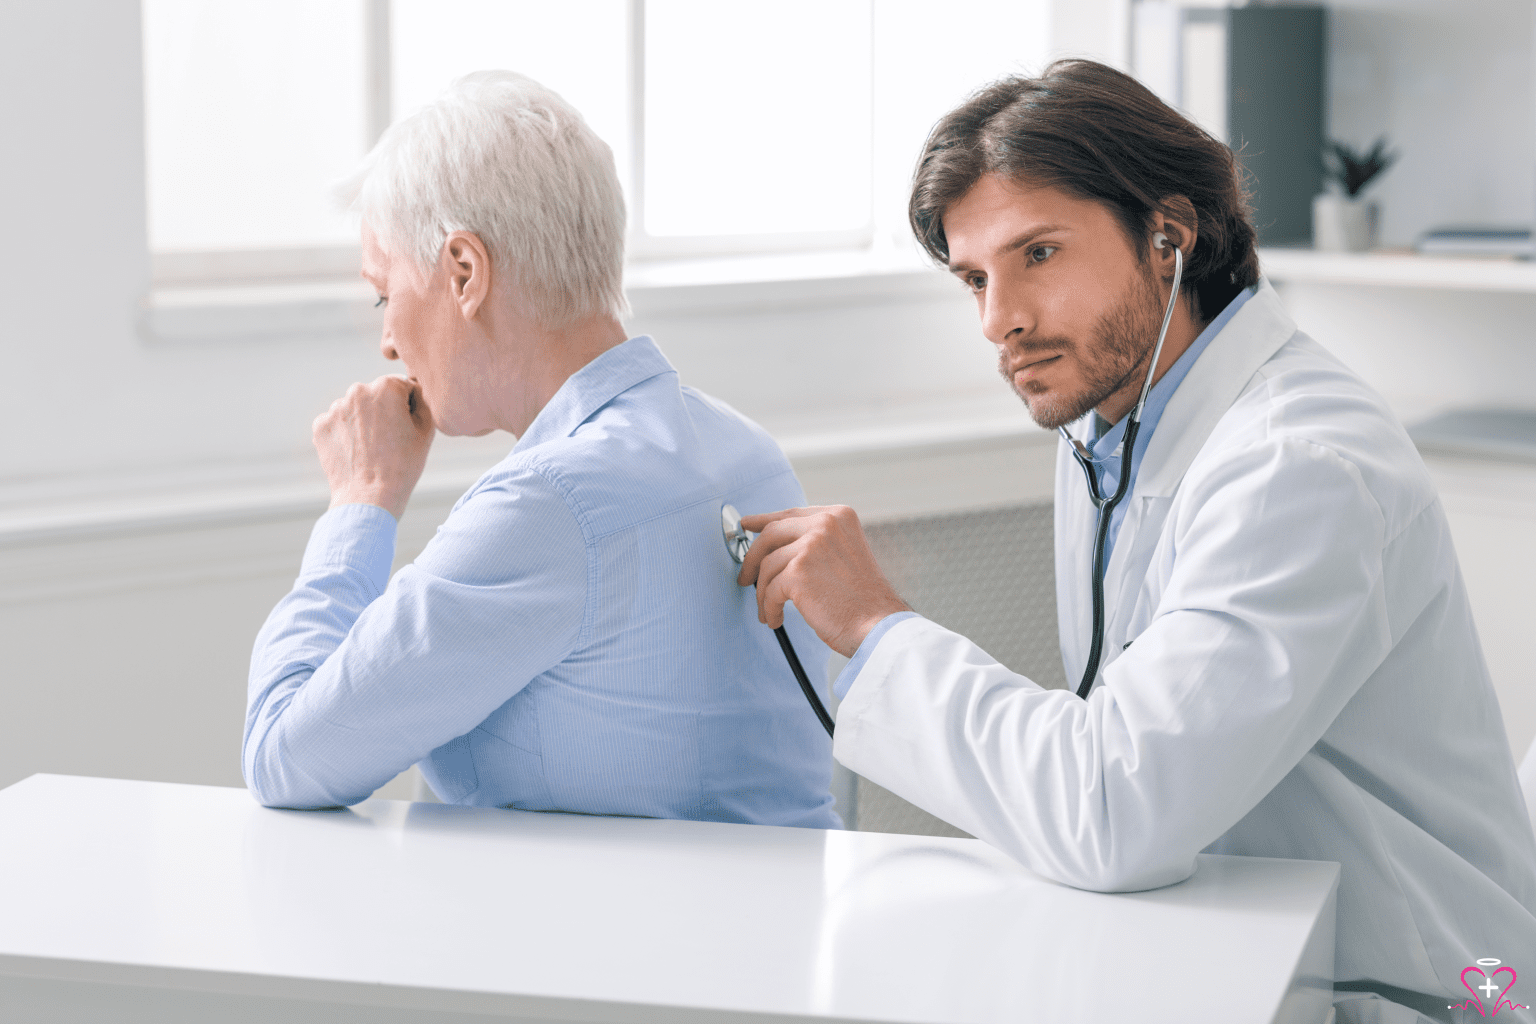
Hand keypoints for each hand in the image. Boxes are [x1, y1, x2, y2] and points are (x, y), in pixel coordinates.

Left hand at [313, 375, 434, 519]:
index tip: (407, 429)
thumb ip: (423, 400)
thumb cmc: (402, 466)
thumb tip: (415, 390)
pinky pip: (337, 423)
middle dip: (383, 412)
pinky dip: (346, 434)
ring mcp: (335, 408)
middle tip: (390, 441)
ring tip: (372, 449)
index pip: (403, 387)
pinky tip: (356, 452)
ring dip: (363, 422)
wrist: (369, 497)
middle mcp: (357, 391)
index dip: (409, 408)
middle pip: (376, 396)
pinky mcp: (320, 425)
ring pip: (355, 409)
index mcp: (386, 387)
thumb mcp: (427, 430)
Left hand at [737, 505, 908, 656]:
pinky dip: (768, 608)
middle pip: (770, 533)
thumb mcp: (843, 556)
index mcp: (838, 516)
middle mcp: (825, 523)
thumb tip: (774, 547)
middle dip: (752, 558)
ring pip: (767, 566)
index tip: (747, 526)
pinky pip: (769, 590)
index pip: (790, 514)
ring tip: (768, 611)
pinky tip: (775, 619)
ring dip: (762, 592)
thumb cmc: (863, 601)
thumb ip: (816, 543)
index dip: (763, 520)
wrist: (879, 626)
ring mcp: (811, 545)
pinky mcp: (798, 571)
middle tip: (745, 578)